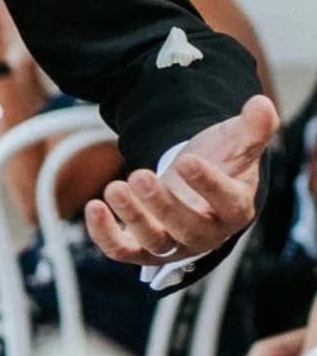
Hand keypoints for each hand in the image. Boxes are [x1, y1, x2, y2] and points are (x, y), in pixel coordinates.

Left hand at [86, 94, 278, 268]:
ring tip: (113, 188)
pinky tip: (93, 207)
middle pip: (187, 227)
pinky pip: (123, 251)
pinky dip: (105, 235)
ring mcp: (172, 244)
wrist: (194, 183)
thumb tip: (262, 104)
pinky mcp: (141, 247)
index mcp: (234, 208)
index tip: (187, 160)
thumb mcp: (235, 142)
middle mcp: (205, 234)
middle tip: (139, 176)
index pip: (227, 202)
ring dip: (132, 218)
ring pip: (154, 242)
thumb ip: (251, 128)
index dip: (209, 184)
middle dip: (162, 204)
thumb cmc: (219, 163)